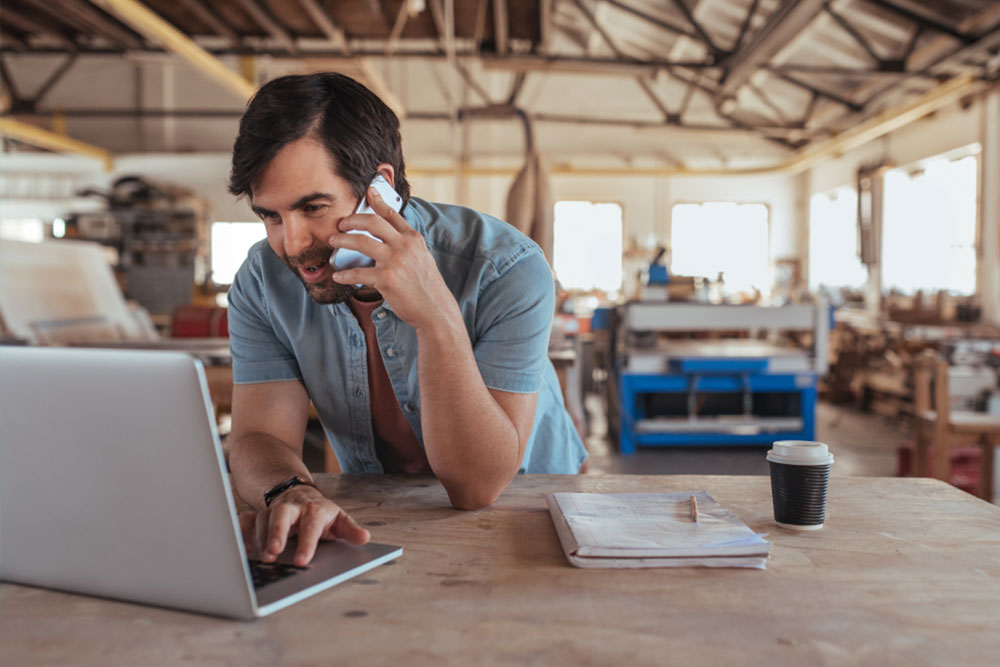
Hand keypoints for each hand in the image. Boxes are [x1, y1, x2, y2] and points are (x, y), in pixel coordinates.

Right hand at [237, 486, 369, 565]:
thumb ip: (350, 530)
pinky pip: (246, 520)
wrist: (299, 495)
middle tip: (274, 552)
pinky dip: (243, 532)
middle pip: (282, 514)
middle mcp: (292, 508)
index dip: (307, 542)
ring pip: (262, 518)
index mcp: (314, 509)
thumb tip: (365, 538)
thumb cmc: (320, 514)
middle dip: (277, 531)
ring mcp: (273, 510)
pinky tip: (246, 549)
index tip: (302, 561)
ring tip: (264, 557)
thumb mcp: (339, 520)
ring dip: (261, 538)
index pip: (311, 524)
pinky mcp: (258, 514)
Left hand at [328, 186, 459, 329]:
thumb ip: (407, 244)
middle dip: (351, 220)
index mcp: (413, 238)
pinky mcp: (386, 279)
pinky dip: (345, 274)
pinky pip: (358, 273)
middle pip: (372, 222)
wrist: (435, 310)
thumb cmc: (427, 286)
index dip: (378, 201)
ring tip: (334, 242)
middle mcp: (404, 246)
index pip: (392, 214)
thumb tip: (390, 237)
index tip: (369, 192)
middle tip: (341, 224)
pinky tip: (338, 275)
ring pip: (361, 242)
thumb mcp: (422, 258)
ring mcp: (395, 261)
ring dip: (342, 240)